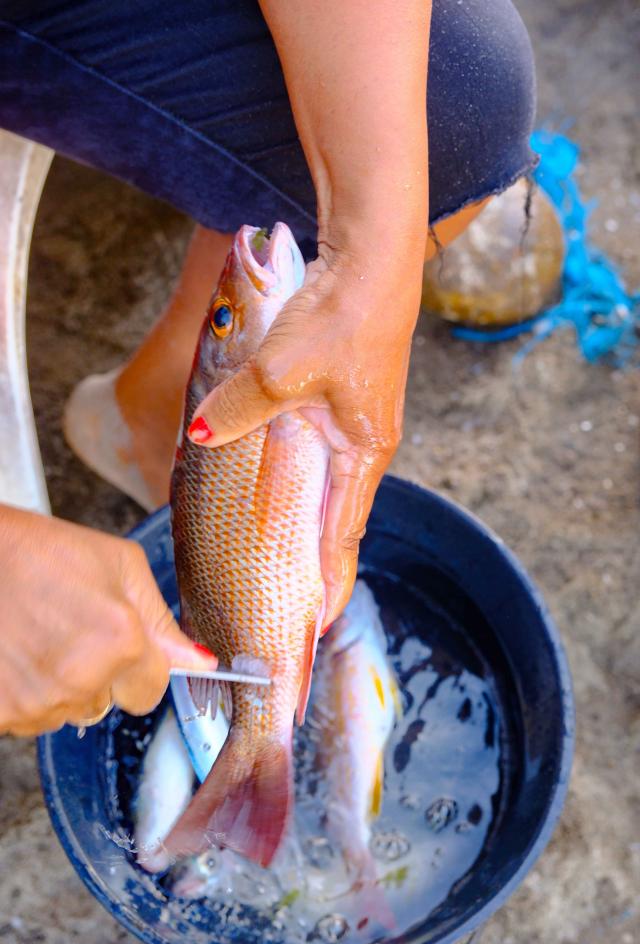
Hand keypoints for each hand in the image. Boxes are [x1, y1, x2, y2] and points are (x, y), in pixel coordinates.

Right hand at [0, 506, 217, 735]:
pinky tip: (16, 654)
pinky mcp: (0, 713)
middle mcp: (80, 680)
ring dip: (59, 687)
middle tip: (70, 629)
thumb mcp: (119, 565)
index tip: (121, 645)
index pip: (151, 692)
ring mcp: (35, 702)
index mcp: (120, 641)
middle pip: (108, 704)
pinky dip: (23, 693)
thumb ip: (163, 620)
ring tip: (37, 637)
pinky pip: (28, 719)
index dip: (140, 667)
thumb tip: (200, 663)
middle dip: (99, 675)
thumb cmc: (38, 551)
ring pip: (67, 713)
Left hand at [185, 237, 422, 626]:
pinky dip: (296, 475)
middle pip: (336, 517)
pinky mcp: (338, 394)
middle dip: (315, 561)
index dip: (328, 581)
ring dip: (303, 519)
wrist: (373, 255)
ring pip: (323, 483)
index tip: (312, 622)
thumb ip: (241, 409)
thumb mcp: (284, 370)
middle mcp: (361, 443)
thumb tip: (199, 436)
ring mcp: (351, 419)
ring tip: (279, 557)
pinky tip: (275, 479)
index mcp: (362, 451)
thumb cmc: (346, 315)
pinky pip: (315, 449)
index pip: (342, 534)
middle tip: (290, 602)